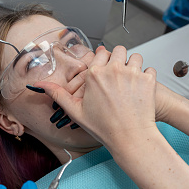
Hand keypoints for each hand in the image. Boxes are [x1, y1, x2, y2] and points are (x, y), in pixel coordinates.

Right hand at [36, 46, 157, 146]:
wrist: (130, 138)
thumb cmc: (103, 127)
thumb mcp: (76, 111)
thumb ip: (58, 94)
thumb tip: (38, 85)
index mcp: (95, 74)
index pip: (101, 53)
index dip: (104, 61)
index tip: (106, 70)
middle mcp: (113, 69)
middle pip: (119, 50)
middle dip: (119, 59)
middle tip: (119, 76)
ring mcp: (132, 73)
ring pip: (135, 57)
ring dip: (134, 65)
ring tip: (131, 81)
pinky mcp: (148, 79)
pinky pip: (150, 69)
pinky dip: (147, 77)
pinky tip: (141, 90)